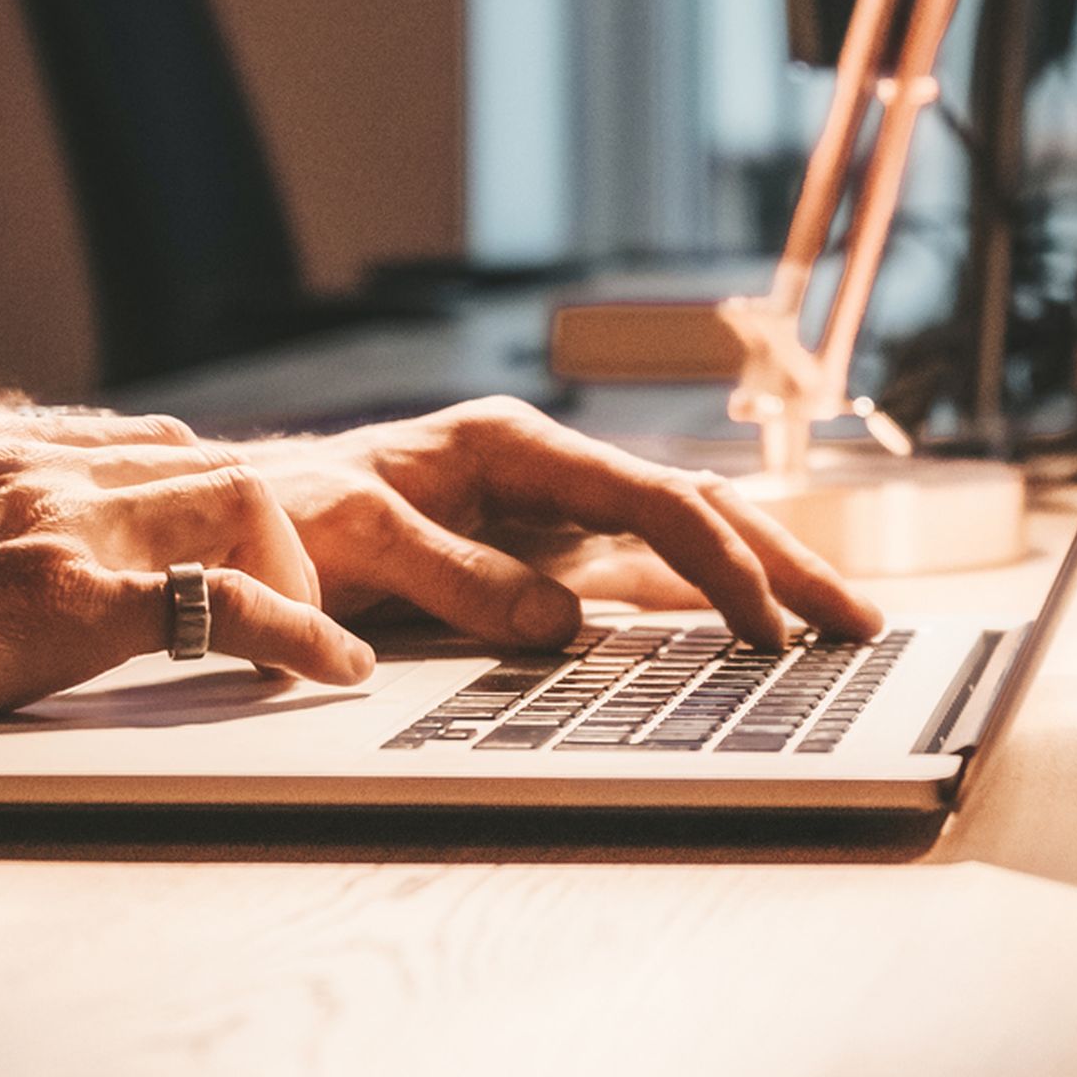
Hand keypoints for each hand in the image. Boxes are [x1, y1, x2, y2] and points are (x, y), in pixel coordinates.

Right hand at [0, 418, 374, 765]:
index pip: (145, 443)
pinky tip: (333, 668)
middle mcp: (32, 464)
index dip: (203, 502)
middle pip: (203, 461)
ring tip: (306, 639)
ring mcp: (51, 521)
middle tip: (281, 605)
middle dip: (266, 533)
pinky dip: (297, 630)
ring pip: (236, 498)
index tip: (232, 554)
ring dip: (291, 569)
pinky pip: (220, 600)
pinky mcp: (59, 596)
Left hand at [245, 397, 882, 652]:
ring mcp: (546, 512)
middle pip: (693, 510)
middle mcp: (542, 469)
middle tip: (860, 626)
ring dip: (761, 580)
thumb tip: (560, 625)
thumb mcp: (353, 540)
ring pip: (681, 539)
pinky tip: (753, 632)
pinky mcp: (538, 555)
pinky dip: (705, 599)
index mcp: (508, 444)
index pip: (647, 502)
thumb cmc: (274, 520)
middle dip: (783, 567)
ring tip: (837, 628)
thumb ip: (457, 577)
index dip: (718, 566)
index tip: (768, 628)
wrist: (216, 522)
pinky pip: (639, 573)